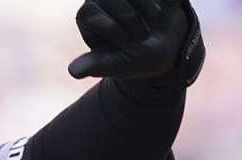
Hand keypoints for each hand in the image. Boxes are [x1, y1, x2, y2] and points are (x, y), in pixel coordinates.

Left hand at [67, 0, 204, 83]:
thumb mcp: (116, 64)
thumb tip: (73, 71)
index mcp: (86, 16)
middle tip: (142, 35)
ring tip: (154, 18)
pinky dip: (160, 0)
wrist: (168, 47)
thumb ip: (95, 65)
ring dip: (147, 5)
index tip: (125, 43)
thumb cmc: (135, 57)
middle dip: (130, 18)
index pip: (89, 12)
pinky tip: (162, 8)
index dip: (112, 29)